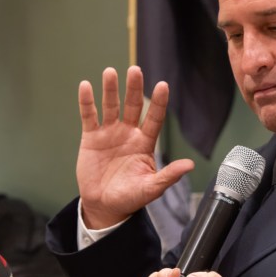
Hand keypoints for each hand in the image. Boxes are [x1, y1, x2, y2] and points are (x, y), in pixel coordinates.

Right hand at [76, 66, 193, 228]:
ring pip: (111, 106)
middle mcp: (128, 133)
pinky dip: (87, 102)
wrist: (104, 206)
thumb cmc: (130, 198)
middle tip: (135, 70)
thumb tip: (190, 165)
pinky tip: (86, 86)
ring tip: (110, 72)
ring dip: (110, 89)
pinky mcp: (91, 137)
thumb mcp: (151, 188)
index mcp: (145, 143)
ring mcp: (109, 133)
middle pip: (132, 105)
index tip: (163, 86)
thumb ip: (169, 176)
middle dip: (134, 88)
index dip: (158, 103)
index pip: (154, 118)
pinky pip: (89, 116)